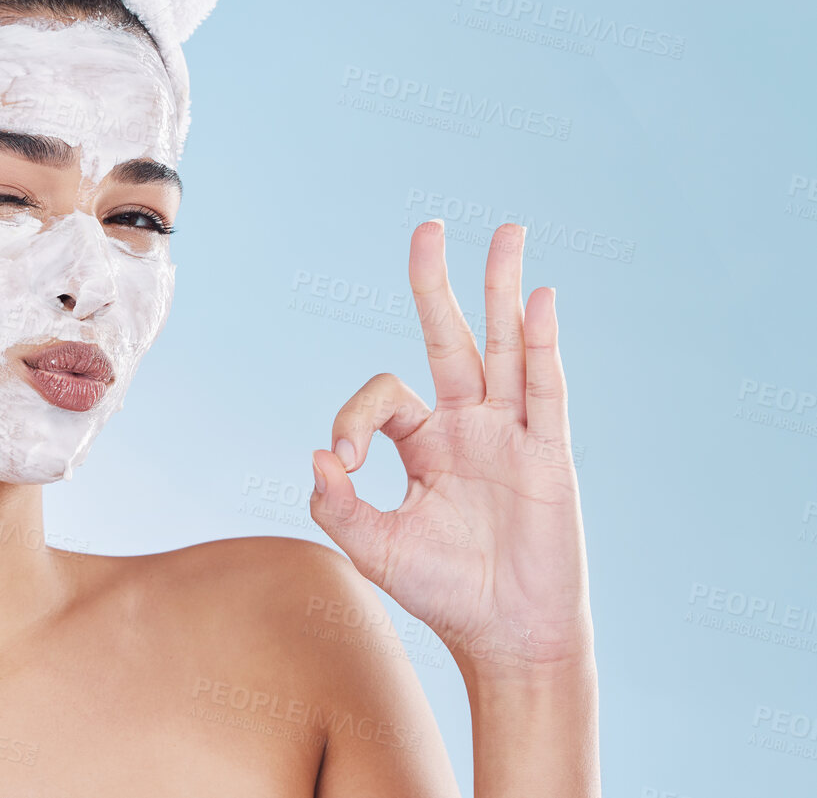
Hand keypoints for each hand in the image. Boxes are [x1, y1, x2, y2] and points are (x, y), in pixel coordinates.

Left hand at [308, 221, 592, 680]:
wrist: (506, 637)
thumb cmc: (444, 592)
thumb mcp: (374, 549)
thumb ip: (337, 505)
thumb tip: (316, 456)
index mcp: (424, 442)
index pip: (384, 392)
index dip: (353, 416)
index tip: (342, 458)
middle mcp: (468, 425)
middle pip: (450, 337)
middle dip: (437, 283)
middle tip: (428, 227)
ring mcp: (511, 433)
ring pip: (505, 346)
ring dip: (504, 289)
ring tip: (510, 231)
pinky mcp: (547, 453)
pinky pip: (545, 388)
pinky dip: (542, 343)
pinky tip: (539, 298)